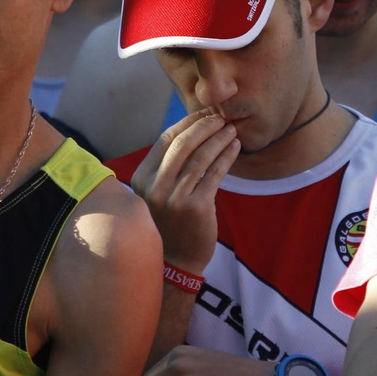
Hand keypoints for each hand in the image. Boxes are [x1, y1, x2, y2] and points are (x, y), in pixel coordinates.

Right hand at [128, 109, 239, 272]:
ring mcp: (174, 198)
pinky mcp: (196, 207)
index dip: (186, 123)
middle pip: (183, 144)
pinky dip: (226, 157)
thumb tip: (191, 130)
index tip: (203, 114)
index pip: (165, 140)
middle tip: (221, 117)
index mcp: (142, 178)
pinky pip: (214, 174)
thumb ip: (167, 167)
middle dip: (204, 126)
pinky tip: (234, 148)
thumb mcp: (157, 193)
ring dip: (218, 139)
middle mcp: (154, 187)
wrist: (176, 261)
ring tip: (231, 130)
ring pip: (200, 158)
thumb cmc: (170, 222)